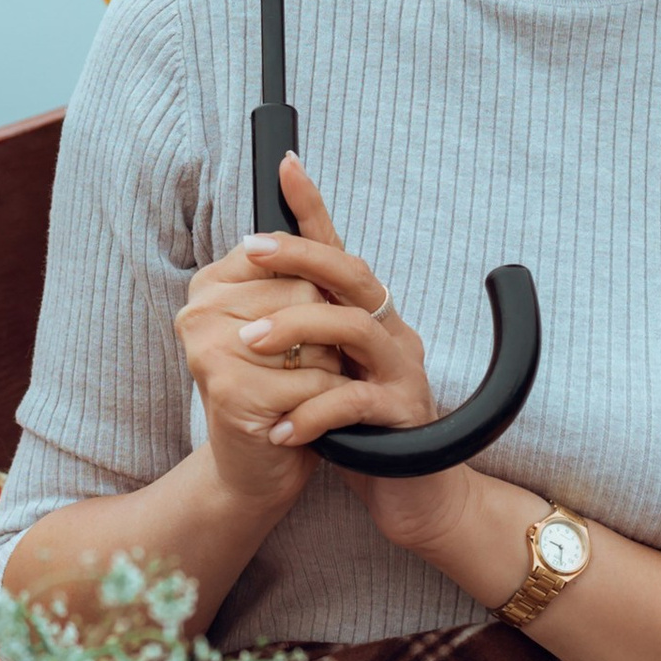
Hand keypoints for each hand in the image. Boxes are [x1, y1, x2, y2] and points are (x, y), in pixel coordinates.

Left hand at [174, 158, 437, 510]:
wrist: (414, 494)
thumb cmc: (361, 429)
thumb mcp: (327, 372)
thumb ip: (306, 334)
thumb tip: (252, 293)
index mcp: (369, 315)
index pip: (340, 251)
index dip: (314, 208)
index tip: (285, 165)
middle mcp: (391, 332)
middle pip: (351, 273)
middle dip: (299, 256)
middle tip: (247, 252)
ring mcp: (403, 370)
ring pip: (353, 329)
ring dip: (297, 328)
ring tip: (247, 344)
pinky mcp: (405, 415)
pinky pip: (356, 402)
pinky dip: (313, 412)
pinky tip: (280, 427)